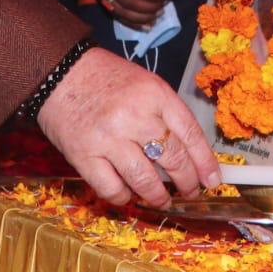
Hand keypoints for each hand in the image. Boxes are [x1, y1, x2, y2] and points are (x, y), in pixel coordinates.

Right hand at [37, 47, 221, 205]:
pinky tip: (128, 193)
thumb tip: (187, 153)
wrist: (60, 72)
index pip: (190, 133)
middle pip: (173, 159)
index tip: (212, 179)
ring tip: (161, 199)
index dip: (205, 161)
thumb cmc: (105, 78)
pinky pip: (113, 189)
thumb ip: (165, 113)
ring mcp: (109, 138)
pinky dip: (124, 197)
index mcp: (154, 93)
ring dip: (158, 196)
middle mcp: (135, 116)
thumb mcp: (144, 84)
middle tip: (189, 191)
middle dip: (187, 182)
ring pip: (146, 181)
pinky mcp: (85, 156)